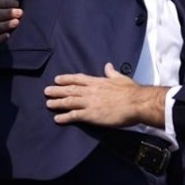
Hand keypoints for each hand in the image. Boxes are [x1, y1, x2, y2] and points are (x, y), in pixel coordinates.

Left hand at [45, 62, 167, 127]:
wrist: (136, 103)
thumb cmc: (131, 91)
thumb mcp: (121, 78)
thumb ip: (112, 72)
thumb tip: (108, 66)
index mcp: (98, 82)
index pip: (78, 78)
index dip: (66, 79)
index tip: (57, 79)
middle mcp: (91, 91)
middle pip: (70, 89)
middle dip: (57, 90)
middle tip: (47, 91)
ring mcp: (90, 103)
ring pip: (69, 101)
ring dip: (58, 102)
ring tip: (48, 104)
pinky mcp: (91, 115)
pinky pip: (74, 115)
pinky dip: (65, 117)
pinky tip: (57, 118)